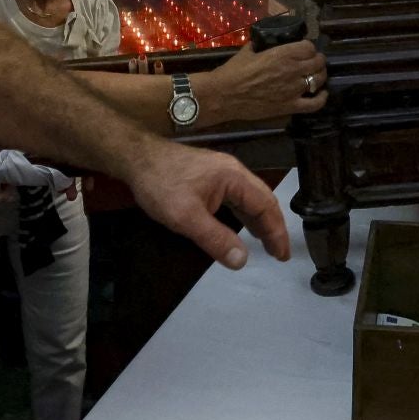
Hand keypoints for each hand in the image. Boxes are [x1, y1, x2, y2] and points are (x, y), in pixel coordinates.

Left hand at [124, 139, 290, 268]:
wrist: (136, 158)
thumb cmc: (161, 185)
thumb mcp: (186, 217)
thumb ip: (215, 239)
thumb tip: (242, 261)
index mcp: (235, 177)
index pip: (266, 206)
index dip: (276, 232)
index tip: (282, 255)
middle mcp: (234, 171)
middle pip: (263, 200)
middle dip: (273, 227)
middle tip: (278, 253)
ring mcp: (222, 172)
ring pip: (250, 198)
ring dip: (259, 221)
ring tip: (266, 244)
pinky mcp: (210, 176)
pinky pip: (236, 197)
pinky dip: (245, 214)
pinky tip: (242, 225)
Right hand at [199, 41, 328, 124]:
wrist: (224, 95)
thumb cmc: (234, 71)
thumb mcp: (249, 50)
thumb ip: (262, 45)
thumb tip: (265, 41)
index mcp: (283, 54)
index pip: (309, 47)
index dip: (308, 48)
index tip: (303, 50)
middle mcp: (293, 70)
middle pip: (318, 62)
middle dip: (317, 60)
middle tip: (311, 62)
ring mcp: (294, 90)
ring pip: (319, 80)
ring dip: (319, 76)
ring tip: (315, 75)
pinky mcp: (290, 106)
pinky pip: (314, 104)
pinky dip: (322, 98)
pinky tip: (322, 94)